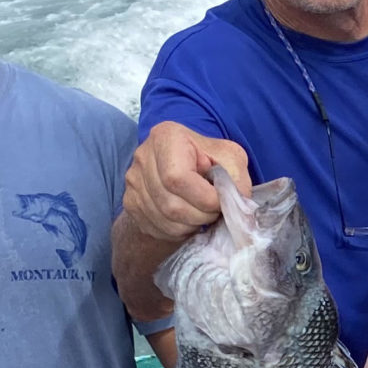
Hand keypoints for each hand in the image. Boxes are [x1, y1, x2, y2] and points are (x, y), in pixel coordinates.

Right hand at [123, 122, 252, 246]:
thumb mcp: (230, 158)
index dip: (204, 198)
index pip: (177, 177)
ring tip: (204, 213)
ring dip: (192, 225)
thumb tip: (237, 202)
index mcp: (166, 137)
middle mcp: (143, 157)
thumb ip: (236, 177)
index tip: (220, 202)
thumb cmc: (211, 160)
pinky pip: (156, 227)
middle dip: (201, 215)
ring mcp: (133, 181)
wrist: (187, 169)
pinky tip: (189, 218)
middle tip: (215, 211)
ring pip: (164, 220)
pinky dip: (179, 230)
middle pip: (170, 204)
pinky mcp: (130, 202)